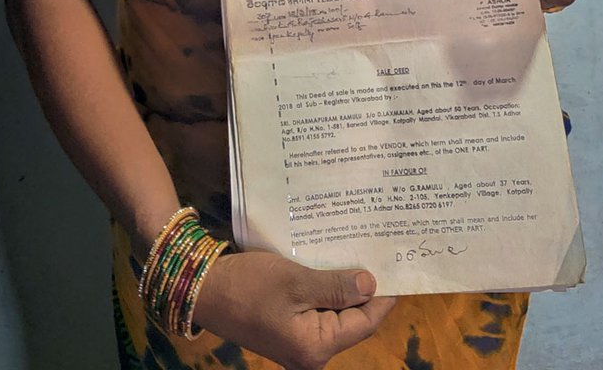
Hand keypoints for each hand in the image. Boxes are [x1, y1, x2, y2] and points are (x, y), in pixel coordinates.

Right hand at [190, 251, 394, 369]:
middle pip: (352, 318)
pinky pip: (317, 307)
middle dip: (365, 286)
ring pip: (335, 311)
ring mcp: (298, 341)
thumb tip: (373, 285)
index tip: (399, 265)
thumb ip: (336, 286)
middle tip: (380, 250)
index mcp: (315, 347)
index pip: (365, 321)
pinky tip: (333, 261)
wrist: (202, 289)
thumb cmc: (248, 286)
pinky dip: (326, 286)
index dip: (384, 293)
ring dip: (345, 284)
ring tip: (360, 251)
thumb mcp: (296, 281)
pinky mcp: (288, 327)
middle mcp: (310, 351)